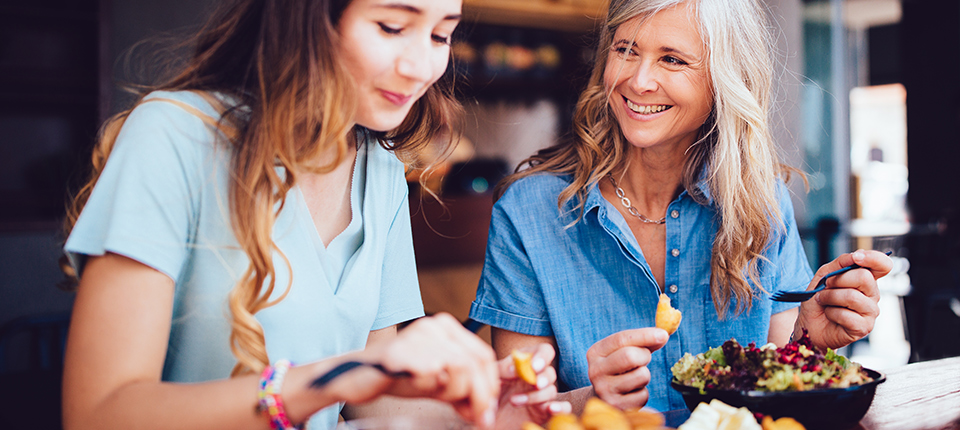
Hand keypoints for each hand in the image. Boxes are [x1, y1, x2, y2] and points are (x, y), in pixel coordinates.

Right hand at [335, 314, 499, 427]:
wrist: (357, 375)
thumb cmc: (399, 376)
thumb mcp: (437, 381)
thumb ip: (462, 389)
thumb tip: (486, 411)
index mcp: (446, 327)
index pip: (483, 356)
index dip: (489, 386)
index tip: (485, 410)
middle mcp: (434, 326)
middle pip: (475, 363)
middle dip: (479, 396)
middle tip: (477, 418)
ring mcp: (418, 337)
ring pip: (460, 369)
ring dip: (454, 393)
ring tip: (437, 396)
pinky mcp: (403, 353)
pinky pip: (432, 376)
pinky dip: (430, 389)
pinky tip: (417, 387)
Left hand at [495, 343, 570, 425]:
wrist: (487, 417)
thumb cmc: (490, 391)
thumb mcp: (492, 376)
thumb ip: (502, 368)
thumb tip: (515, 368)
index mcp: (527, 362)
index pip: (543, 351)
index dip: (542, 357)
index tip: (534, 366)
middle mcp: (536, 377)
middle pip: (550, 372)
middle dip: (544, 377)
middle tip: (535, 383)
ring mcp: (541, 394)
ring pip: (551, 391)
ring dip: (535, 396)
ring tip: (514, 401)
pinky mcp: (544, 411)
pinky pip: (563, 408)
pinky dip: (561, 408)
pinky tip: (552, 409)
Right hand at [586, 328, 668, 409]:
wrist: (602, 399)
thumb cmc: (619, 369)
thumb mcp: (623, 351)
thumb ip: (642, 342)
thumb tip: (662, 335)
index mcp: (595, 352)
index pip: (621, 339)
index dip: (645, 335)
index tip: (664, 334)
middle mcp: (595, 371)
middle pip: (630, 356)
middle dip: (645, 355)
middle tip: (644, 358)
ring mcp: (604, 390)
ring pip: (641, 375)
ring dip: (645, 375)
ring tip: (634, 378)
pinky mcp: (616, 406)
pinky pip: (643, 395)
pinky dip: (643, 392)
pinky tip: (632, 393)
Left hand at [797, 249, 892, 349]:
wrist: (809, 322)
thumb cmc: (819, 298)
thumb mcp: (824, 274)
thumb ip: (841, 263)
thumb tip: (857, 255)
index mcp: (867, 279)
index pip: (883, 265)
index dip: (873, 258)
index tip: (856, 257)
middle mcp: (873, 295)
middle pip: (864, 277)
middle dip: (838, 280)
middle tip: (826, 286)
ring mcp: (871, 312)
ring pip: (852, 296)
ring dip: (829, 297)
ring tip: (823, 301)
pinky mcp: (864, 327)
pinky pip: (846, 315)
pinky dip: (831, 313)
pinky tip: (830, 314)